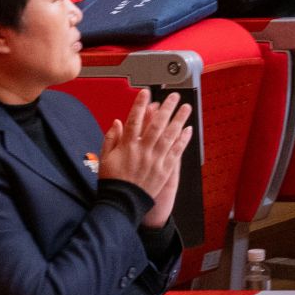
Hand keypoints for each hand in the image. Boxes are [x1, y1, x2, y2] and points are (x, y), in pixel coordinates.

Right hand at [99, 90, 194, 227]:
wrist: (123, 201)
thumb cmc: (112, 180)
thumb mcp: (105, 157)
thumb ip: (111, 138)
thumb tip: (117, 122)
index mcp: (126, 146)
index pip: (134, 120)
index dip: (140, 105)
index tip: (146, 93)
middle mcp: (143, 150)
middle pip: (156, 125)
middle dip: (166, 109)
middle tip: (174, 96)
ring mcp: (155, 159)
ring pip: (169, 136)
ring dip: (179, 120)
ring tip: (186, 108)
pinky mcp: (165, 169)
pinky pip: (176, 152)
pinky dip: (183, 140)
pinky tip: (188, 130)